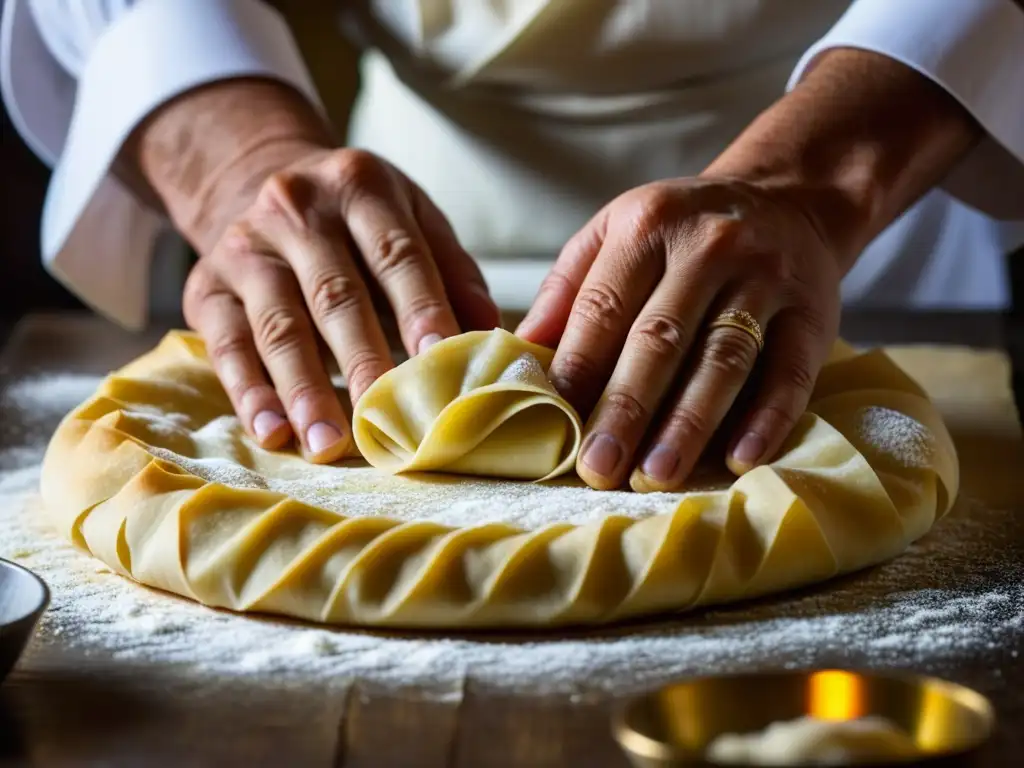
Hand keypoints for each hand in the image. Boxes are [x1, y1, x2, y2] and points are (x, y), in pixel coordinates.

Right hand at [182, 145, 499, 461]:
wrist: (257, 180)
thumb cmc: (354, 219)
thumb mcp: (409, 216)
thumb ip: (452, 270)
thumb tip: (493, 334)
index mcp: (359, 186)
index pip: (397, 253)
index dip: (421, 308)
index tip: (442, 361)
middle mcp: (296, 209)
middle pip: (335, 294)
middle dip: (364, 361)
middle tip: (388, 419)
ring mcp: (244, 247)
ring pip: (278, 325)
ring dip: (304, 390)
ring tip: (329, 445)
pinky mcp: (205, 288)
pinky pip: (225, 345)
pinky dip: (248, 392)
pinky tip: (271, 431)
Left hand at [516, 177, 842, 490]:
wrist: (789, 200)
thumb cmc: (683, 232)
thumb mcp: (618, 231)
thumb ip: (568, 287)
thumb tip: (521, 353)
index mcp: (648, 226)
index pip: (603, 306)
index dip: (578, 367)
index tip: (554, 422)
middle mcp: (708, 247)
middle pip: (659, 339)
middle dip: (625, 409)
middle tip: (597, 468)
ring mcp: (766, 279)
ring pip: (722, 361)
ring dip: (688, 424)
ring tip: (655, 475)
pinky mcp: (813, 315)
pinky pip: (790, 373)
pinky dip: (766, 420)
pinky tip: (738, 459)